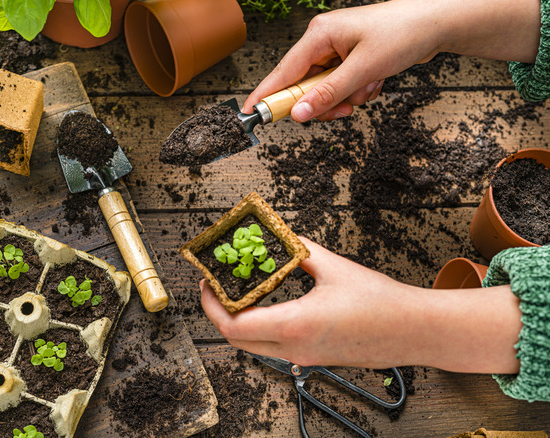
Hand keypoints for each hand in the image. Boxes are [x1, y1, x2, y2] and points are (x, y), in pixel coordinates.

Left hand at [200, 236, 521, 373]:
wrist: (416, 331)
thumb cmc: (382, 302)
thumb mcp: (334, 267)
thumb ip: (299, 250)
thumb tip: (277, 235)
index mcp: (296, 326)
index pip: (233, 325)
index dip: (211, 304)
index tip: (207, 282)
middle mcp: (295, 349)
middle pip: (236, 340)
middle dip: (218, 313)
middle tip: (217, 286)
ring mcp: (304, 358)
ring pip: (254, 345)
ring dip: (240, 320)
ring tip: (241, 289)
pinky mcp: (314, 358)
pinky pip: (275, 346)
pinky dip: (261, 326)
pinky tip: (268, 301)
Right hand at [242, 0, 539, 122]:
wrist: (437, 23)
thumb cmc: (404, 33)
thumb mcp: (364, 70)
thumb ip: (329, 94)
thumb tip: (300, 114)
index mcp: (319, 35)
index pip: (283, 71)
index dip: (267, 95)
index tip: (251, 113)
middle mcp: (323, 41)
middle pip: (305, 86)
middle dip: (325, 102)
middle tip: (345, 109)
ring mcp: (337, 51)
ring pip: (325, 90)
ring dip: (346, 98)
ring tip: (368, 89)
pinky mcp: (349, 59)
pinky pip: (341, 87)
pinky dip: (357, 92)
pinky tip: (374, 82)